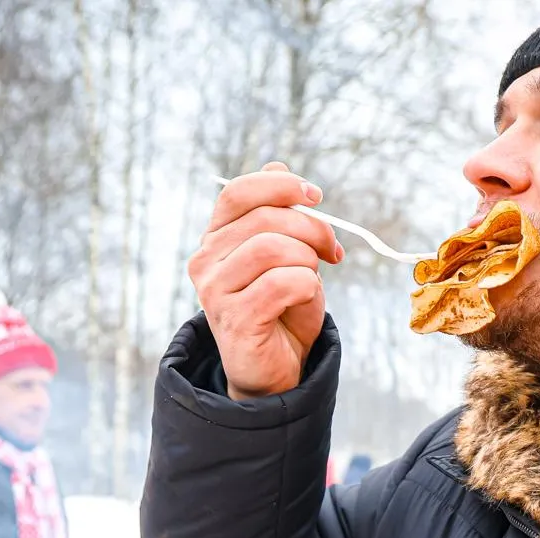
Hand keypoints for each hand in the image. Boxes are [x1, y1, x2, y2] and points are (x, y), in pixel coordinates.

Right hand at [188, 161, 344, 399]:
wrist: (276, 370)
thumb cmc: (283, 310)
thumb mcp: (287, 255)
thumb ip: (280, 215)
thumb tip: (278, 165)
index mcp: (216, 239)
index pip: (238, 193)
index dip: (280, 186)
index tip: (315, 196)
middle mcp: (206, 261)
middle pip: (264, 218)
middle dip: (312, 228)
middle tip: (333, 250)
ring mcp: (215, 291)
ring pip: (272, 248)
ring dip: (308, 260)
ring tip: (314, 278)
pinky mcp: (234, 319)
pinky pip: (282, 283)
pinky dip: (307, 285)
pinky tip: (306, 297)